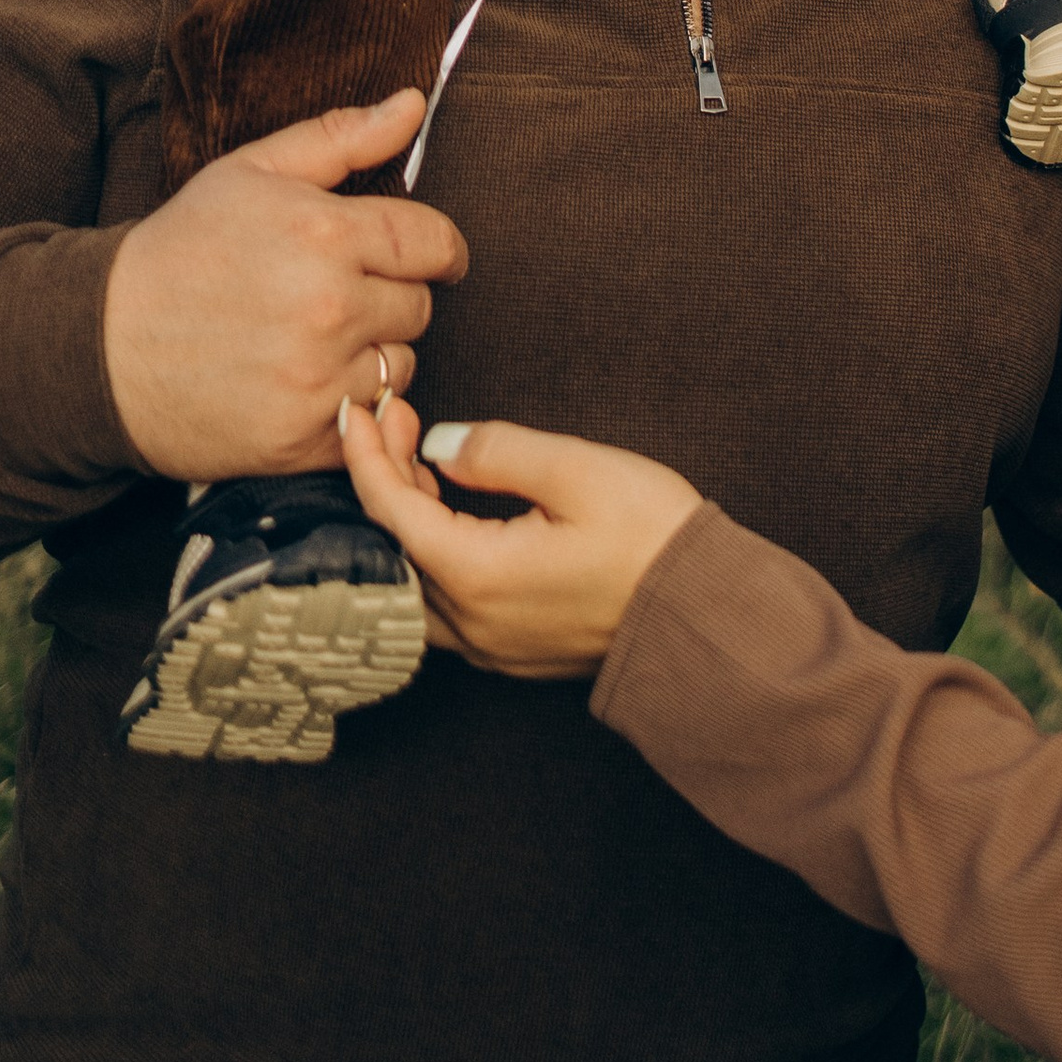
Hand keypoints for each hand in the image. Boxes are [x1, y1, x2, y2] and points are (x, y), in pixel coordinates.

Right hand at [102, 94, 467, 480]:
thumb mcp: (252, 171)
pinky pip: (371, 423)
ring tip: (319, 340)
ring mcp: (316, 381)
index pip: (433, 243)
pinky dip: (352, 408)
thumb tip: (415, 103)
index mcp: (325, 235)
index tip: (429, 256)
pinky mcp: (299, 441)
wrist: (101, 349)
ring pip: (401, 367)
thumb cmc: (180, 251)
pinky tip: (308, 384)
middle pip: (419, 306)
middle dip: (392, 296)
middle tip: (342, 294)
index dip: (438, 248)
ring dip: (375, 354)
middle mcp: (329, 309)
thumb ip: (343, 137)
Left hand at [341, 400, 699, 676]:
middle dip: (386, 478)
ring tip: (420, 458)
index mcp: (479, 576)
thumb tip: (440, 445)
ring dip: (408, 517)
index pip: (394, 511)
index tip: (358, 410)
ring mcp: (491, 646)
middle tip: (399, 420)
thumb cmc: (652, 538)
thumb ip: (498, 451)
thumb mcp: (578, 470)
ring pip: (416, 581)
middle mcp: (472, 623)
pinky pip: (446, 601)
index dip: (368, 455)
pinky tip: (452, 511)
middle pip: (395, 548)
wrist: (703, 612)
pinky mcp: (512, 651)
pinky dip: (434, 550)